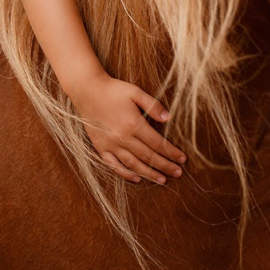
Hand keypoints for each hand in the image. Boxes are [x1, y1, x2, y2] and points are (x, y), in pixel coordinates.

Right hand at [70, 72, 185, 184]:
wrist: (87, 90)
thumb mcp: (135, 92)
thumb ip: (152, 105)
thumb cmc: (113, 89)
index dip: (171, 152)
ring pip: (133, 164)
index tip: (182, 159)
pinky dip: (126, 174)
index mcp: (133, 124)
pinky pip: (114, 165)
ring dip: (149, 174)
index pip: (157, 143)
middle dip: (165, 166)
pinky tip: (137, 178)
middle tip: (178, 173)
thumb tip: (168, 118)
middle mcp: (123, 137)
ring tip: (162, 180)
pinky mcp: (101, 147)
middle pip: (148, 156)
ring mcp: (111, 144)